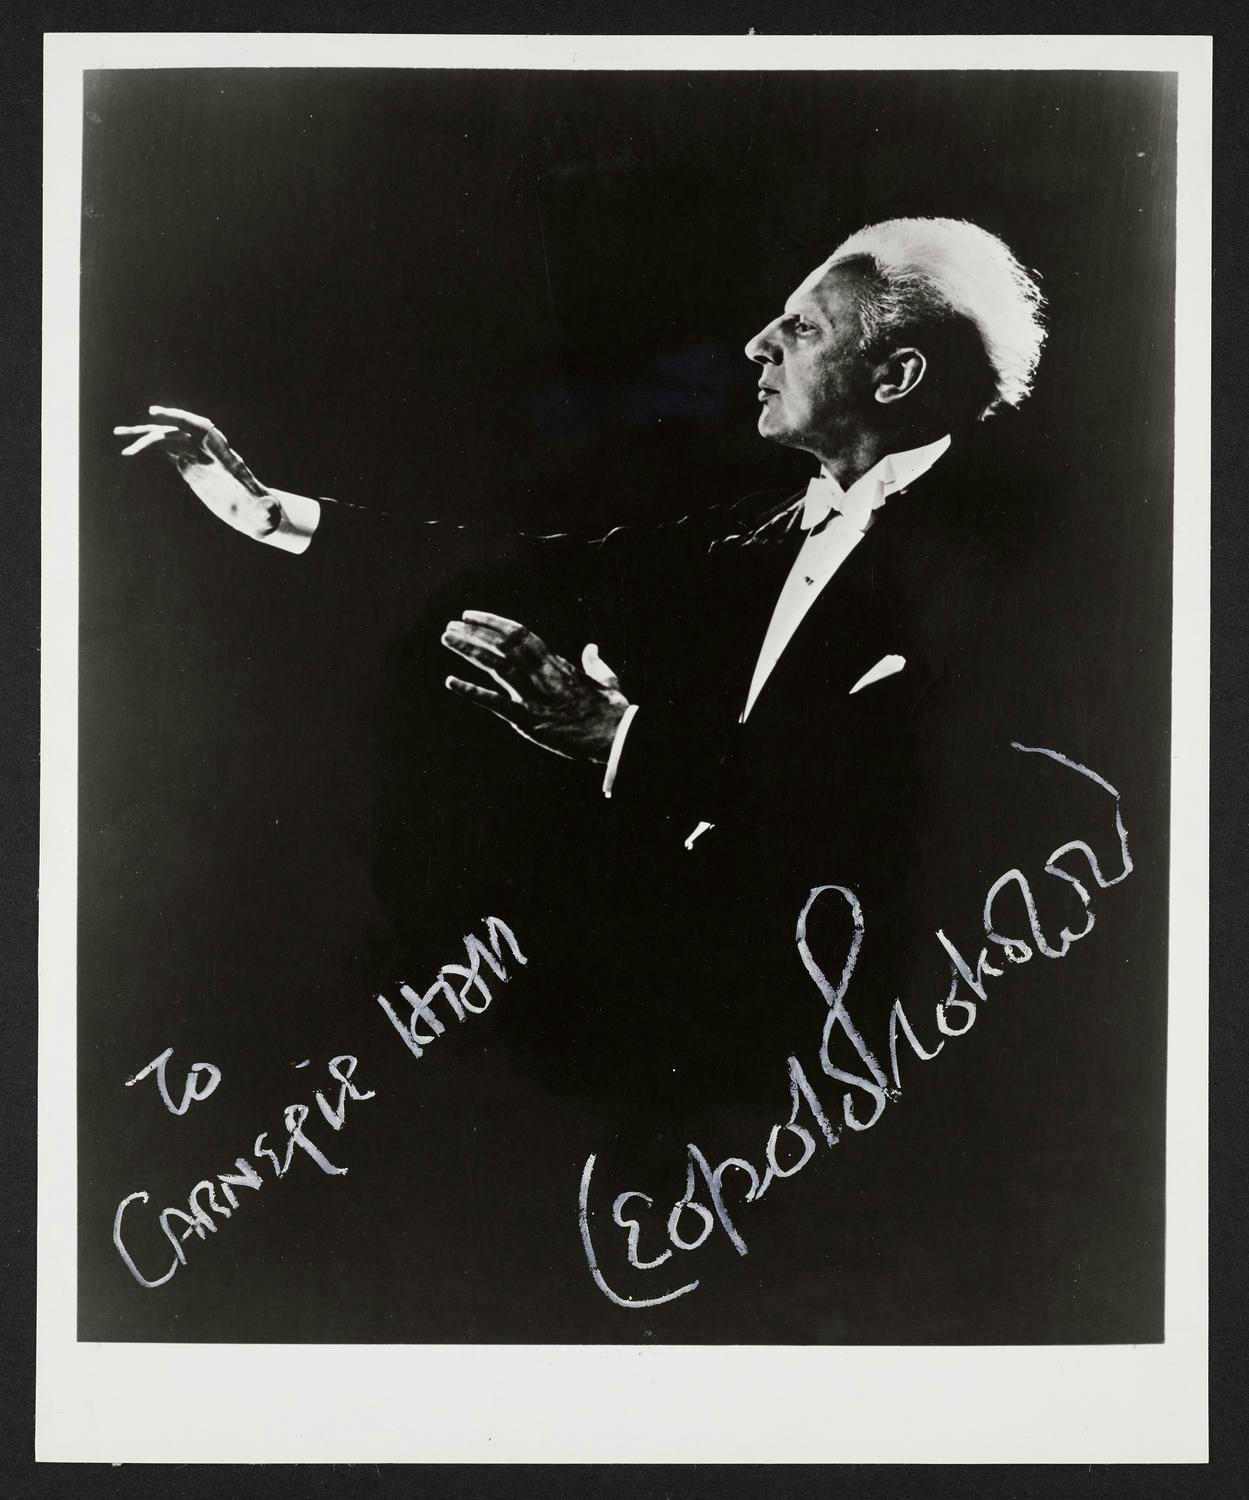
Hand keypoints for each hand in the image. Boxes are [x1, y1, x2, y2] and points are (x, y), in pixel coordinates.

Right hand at [113, 405, 282, 539]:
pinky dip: (148, 450)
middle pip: (179, 432)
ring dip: (144, 438)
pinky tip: (130, 451)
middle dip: (154, 429)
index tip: (155, 413)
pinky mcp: (190, 467)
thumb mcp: (265, 513)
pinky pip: (167, 451)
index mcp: (225, 455)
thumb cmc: (263, 513)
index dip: (180, 418)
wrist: (258, 513)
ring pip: (168, 440)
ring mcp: (198, 457)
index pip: (202, 427)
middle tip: (126, 434)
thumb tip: (271, 508)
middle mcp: (210, 452)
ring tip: (120, 439)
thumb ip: (267, 510)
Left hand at [442, 610, 629, 763]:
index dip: (493, 622)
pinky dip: (471, 692)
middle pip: (503, 644)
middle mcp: (541, 674)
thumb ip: (593, 663)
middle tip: (452, 625)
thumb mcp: (606, 680)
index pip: (520, 634)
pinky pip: (494, 703)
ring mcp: (532, 695)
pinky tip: (451, 682)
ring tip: (447, 637)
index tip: (472, 615)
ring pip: (496, 664)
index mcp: (556, 663)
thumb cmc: (613, 710)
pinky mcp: (527, 720)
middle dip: (476, 632)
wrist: (615, 736)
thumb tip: (591, 648)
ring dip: (470, 649)